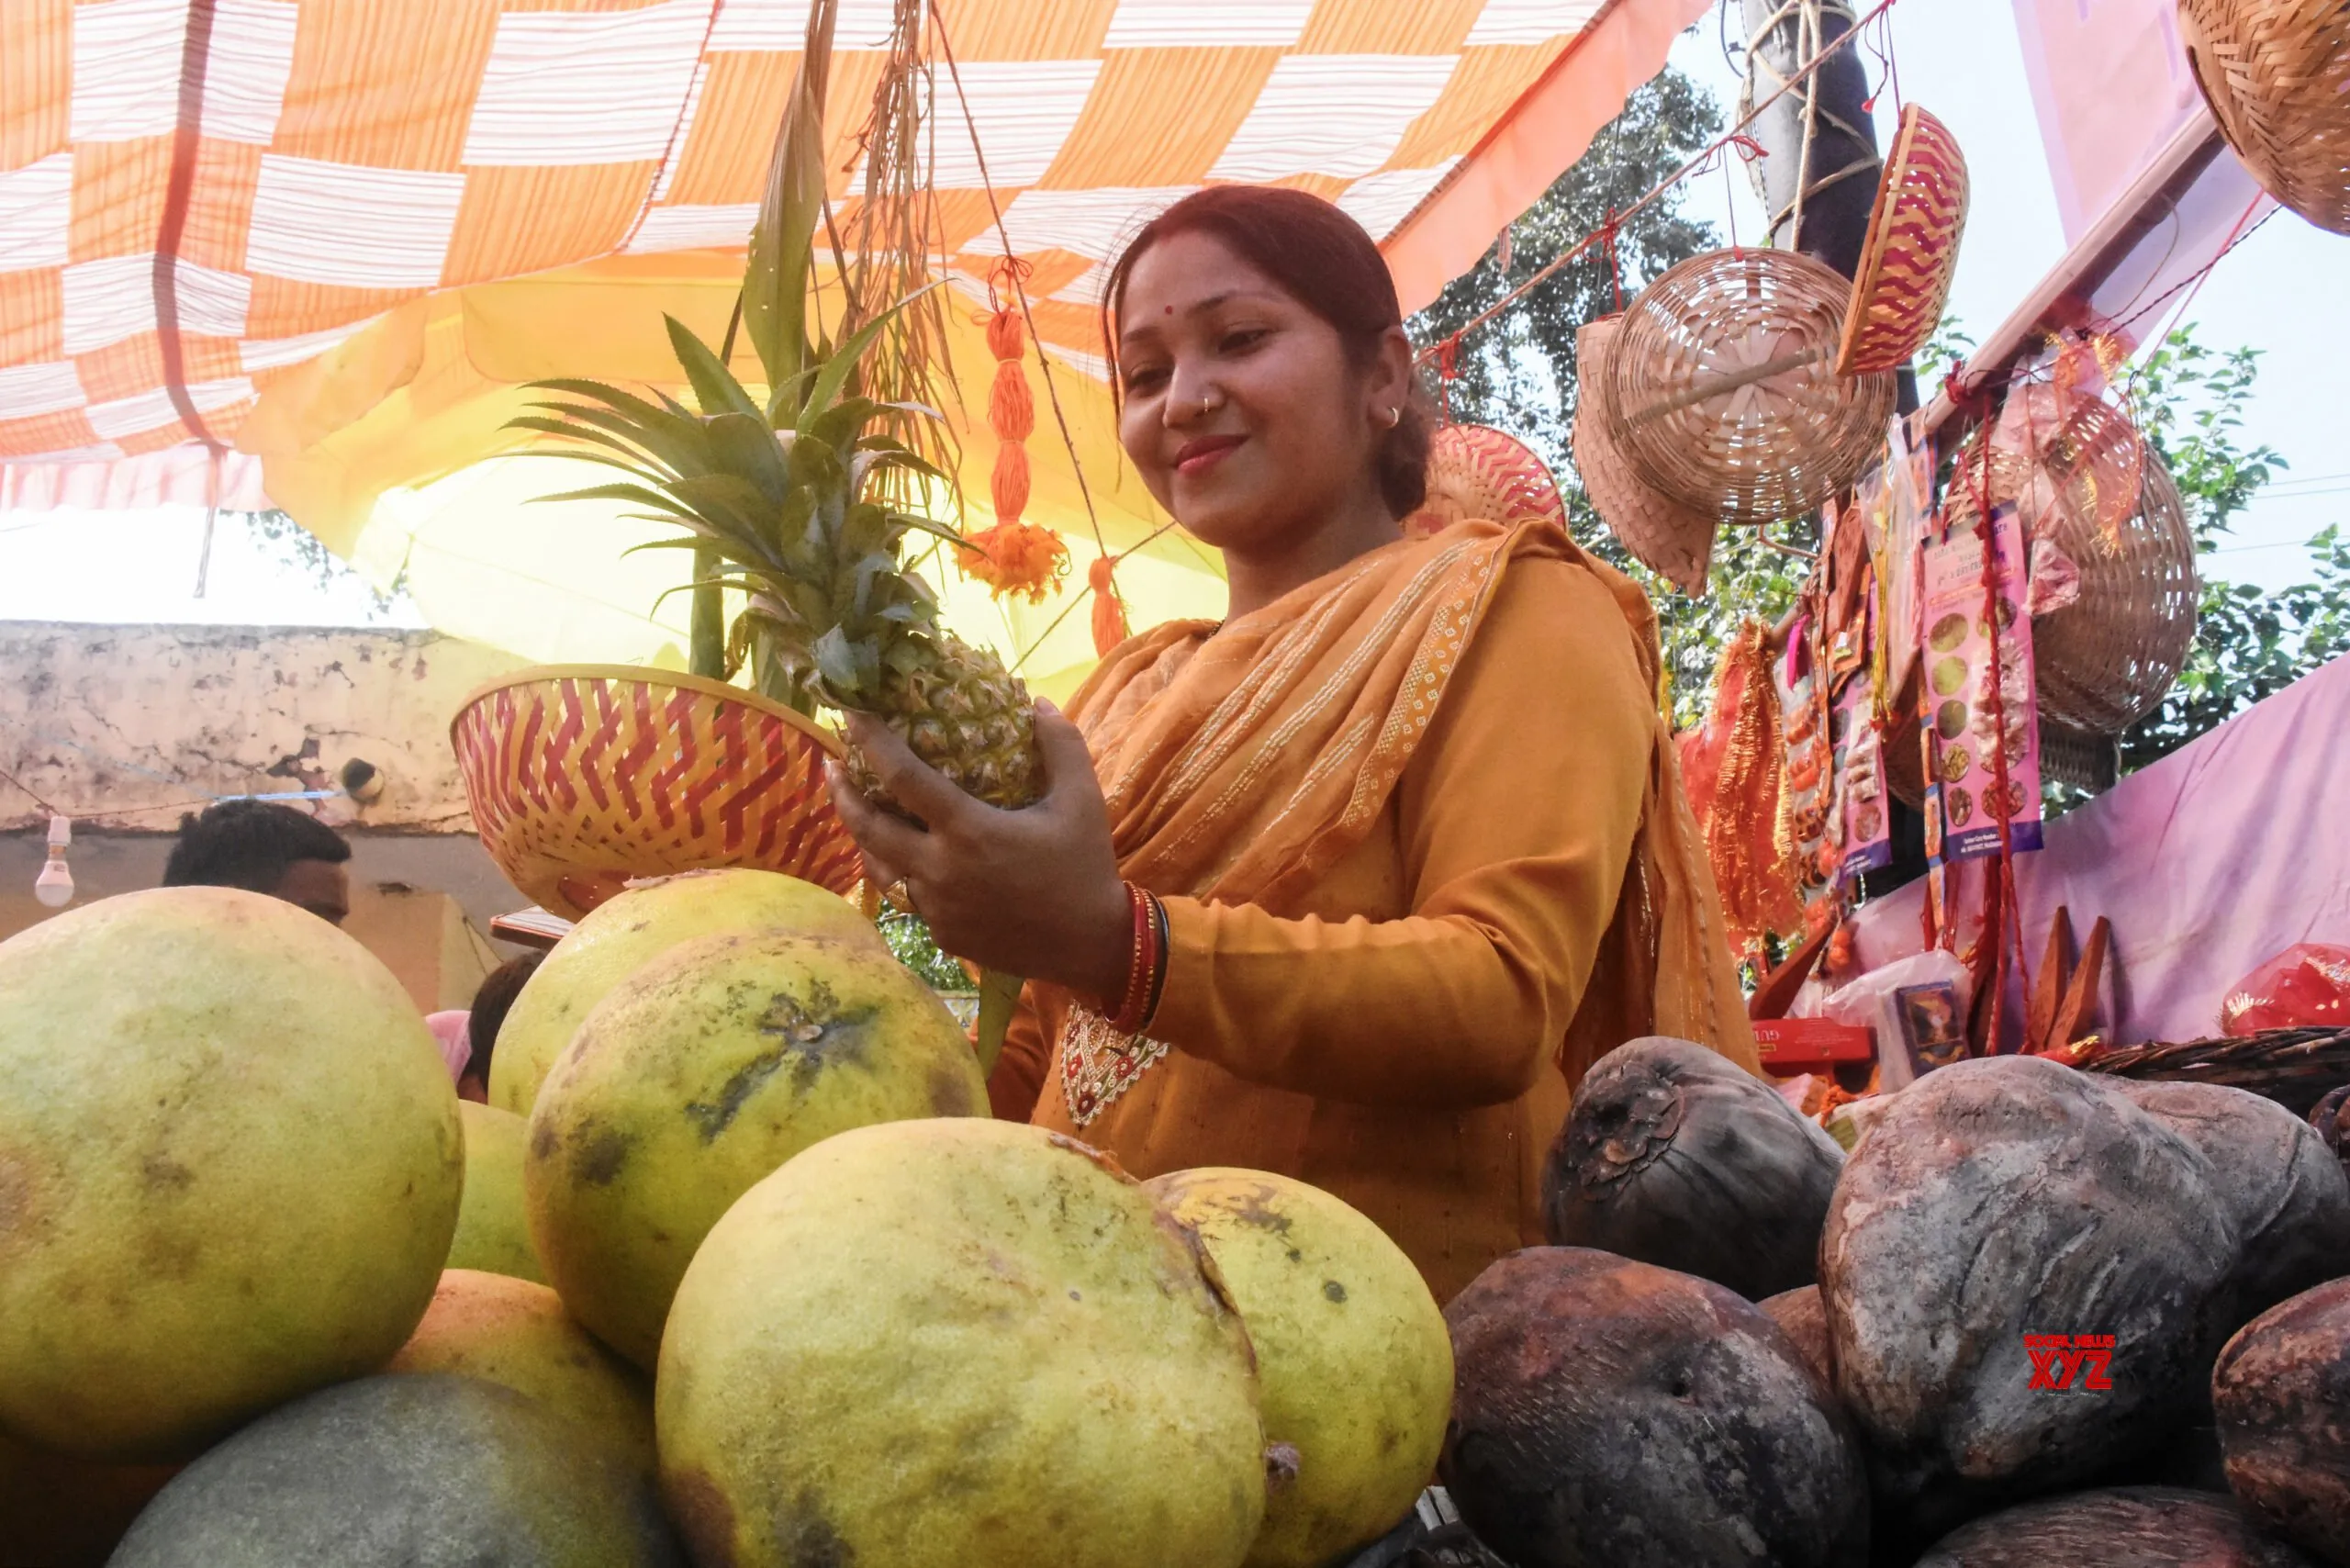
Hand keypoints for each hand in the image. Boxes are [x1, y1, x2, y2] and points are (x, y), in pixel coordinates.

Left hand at [826, 701, 1133, 1005]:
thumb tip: (1037, 703)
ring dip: (861, 835)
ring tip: (856, 809)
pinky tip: (903, 856)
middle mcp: (940, 870)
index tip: (851, 714)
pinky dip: (898, 871)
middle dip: (842, 793)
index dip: (870, 741)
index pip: (901, 777)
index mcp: (969, 830)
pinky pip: (907, 897)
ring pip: (879, 868)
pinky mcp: (942, 934)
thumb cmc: (1085, 866)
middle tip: (831, 764)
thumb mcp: (1082, 799)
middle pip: (868, 828)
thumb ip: (1061, 745)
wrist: (1092, 943)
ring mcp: (936, 907)